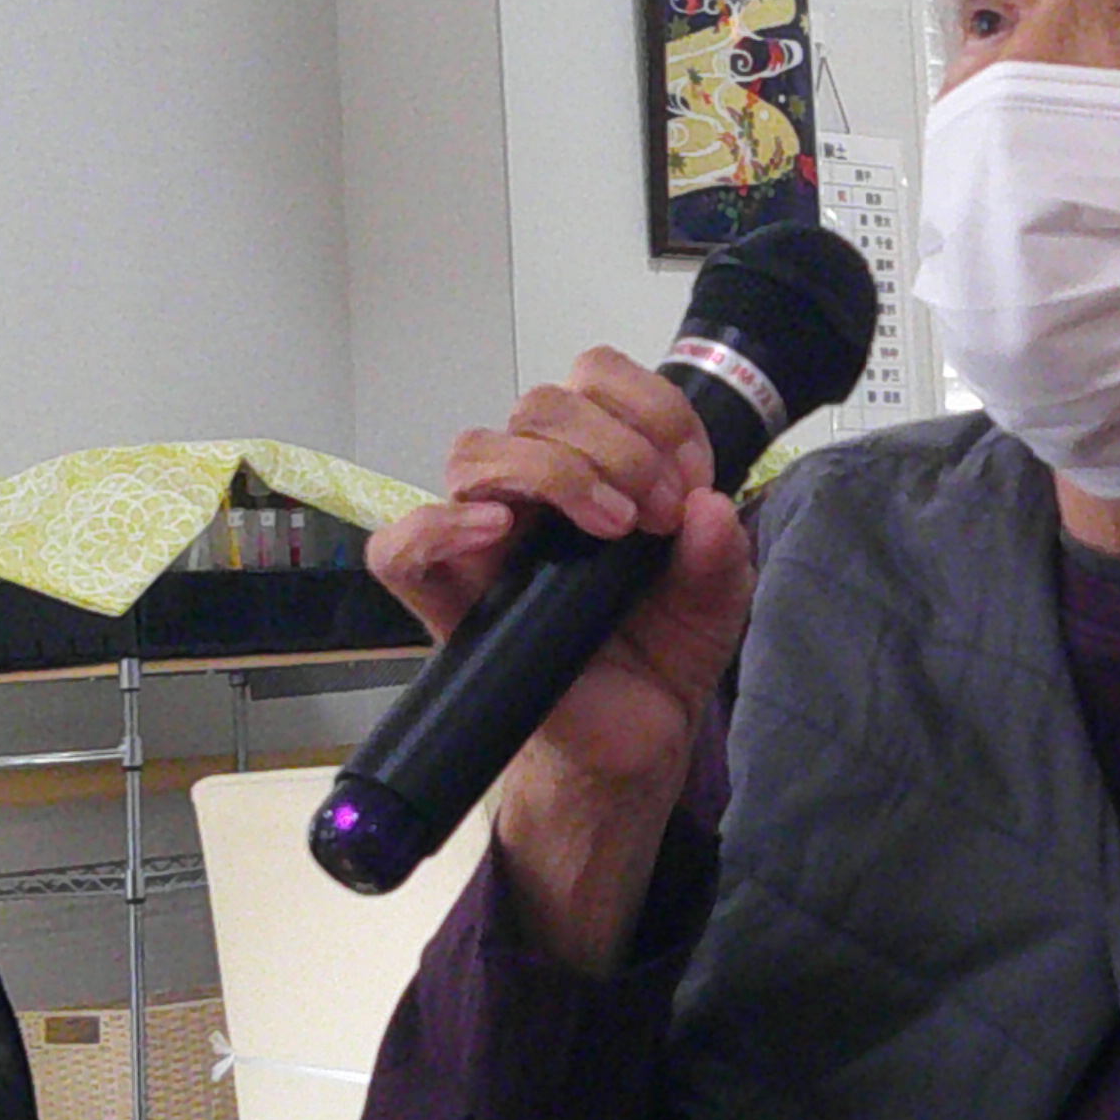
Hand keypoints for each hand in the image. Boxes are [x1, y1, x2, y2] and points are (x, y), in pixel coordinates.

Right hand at [367, 351, 758, 968]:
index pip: (592, 379)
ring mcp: (485, 542)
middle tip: (660, 510)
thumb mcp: (716, 597)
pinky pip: (399, 549)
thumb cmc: (661, 650)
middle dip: (614, 443)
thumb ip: (720, 551)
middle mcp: (533, 492)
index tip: (693, 469)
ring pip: (474, 452)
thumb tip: (708, 506)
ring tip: (613, 527)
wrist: (635, 740)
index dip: (648, 405)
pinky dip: (436, 526)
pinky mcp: (451, 603)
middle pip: (537, 405)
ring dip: (554, 471)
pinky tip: (499, 530)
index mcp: (595, 466)